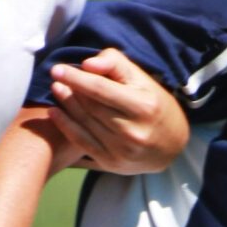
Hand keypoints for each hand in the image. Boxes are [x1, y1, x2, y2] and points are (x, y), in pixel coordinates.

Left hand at [40, 45, 188, 172]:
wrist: (171, 146)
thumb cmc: (153, 104)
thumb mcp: (142, 79)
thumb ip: (115, 64)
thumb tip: (87, 64)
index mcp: (143, 107)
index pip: (101, 90)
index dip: (76, 79)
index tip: (56, 68)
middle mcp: (132, 132)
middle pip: (90, 106)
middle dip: (71, 90)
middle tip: (56, 76)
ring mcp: (121, 151)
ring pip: (84, 123)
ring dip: (66, 105)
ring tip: (56, 89)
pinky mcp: (112, 163)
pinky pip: (82, 142)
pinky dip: (65, 126)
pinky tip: (54, 112)